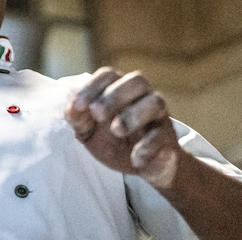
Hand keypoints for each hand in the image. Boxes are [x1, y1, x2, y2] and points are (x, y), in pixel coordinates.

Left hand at [65, 67, 181, 189]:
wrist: (145, 166)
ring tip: (116, 130)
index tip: (78, 105)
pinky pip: (163, 136)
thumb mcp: (89, 131)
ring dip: (134, 115)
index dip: (92, 87)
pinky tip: (135, 158)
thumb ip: (77, 118)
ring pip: (155, 103)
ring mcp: (159, 117)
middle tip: (97, 114)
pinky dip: (148, 147)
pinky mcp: (168, 139)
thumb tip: (73, 108)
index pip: (109, 75)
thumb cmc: (114, 140)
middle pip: (137, 81)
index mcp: (121, 89)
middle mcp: (143, 96)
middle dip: (114, 96)